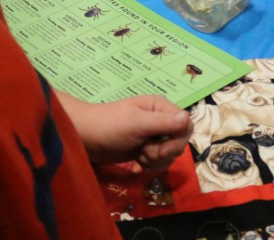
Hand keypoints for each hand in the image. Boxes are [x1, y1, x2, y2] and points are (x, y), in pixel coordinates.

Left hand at [59, 93, 192, 172]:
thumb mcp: (137, 123)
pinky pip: (160, 161)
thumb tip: (188, 118)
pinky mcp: (146, 150)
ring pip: (170, 154)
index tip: (161, 148)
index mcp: (161, 107)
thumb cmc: (109, 126)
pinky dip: (150, 165)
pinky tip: (137, 162)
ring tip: (139, 155)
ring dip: (156, 160)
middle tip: (144, 151)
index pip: (186, 125)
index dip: (177, 140)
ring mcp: (153, 136)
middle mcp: (160, 120)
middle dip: (164, 152)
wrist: (85, 138)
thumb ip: (163, 122)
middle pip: (180, 142)